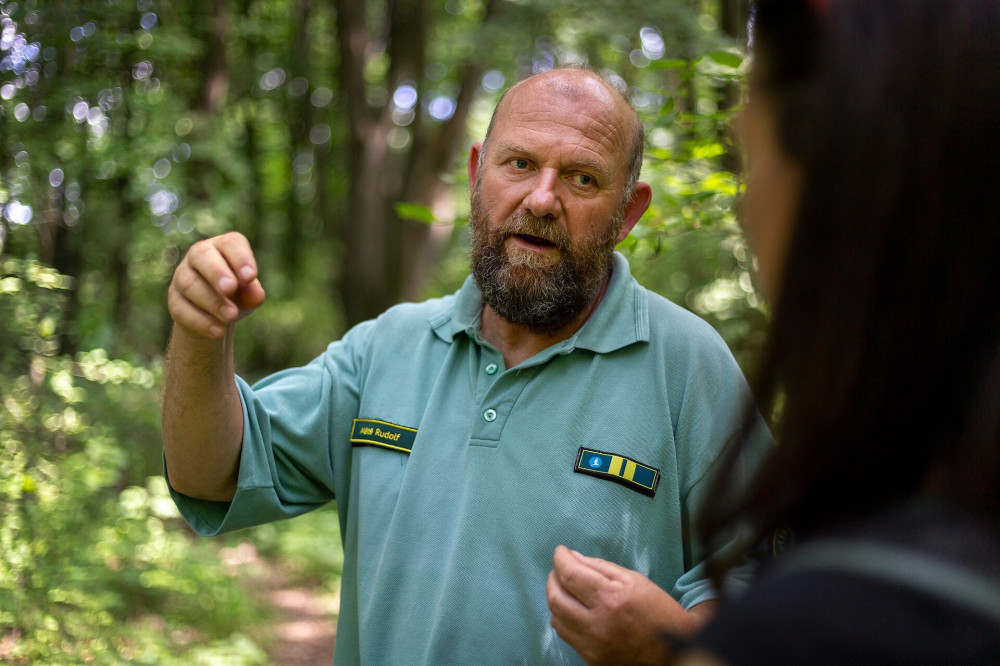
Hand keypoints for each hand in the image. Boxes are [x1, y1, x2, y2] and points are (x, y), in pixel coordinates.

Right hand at [167, 232, 265, 338]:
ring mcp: (182, 276)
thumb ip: (252, 292)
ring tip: (231, 316)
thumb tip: (256, 295)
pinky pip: (182, 309)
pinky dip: (201, 321)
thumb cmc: (238, 295)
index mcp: (223, 247)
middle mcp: (199, 256)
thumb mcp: (249, 294)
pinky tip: (217, 331)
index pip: (230, 244)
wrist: (215, 316)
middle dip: (216, 272)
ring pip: (190, 284)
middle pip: (202, 256)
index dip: (240, 258)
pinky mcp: (174, 300)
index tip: (250, 276)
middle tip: (230, 288)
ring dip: (211, 301)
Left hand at [546, 545, 714, 665]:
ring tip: (566, 588)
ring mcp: (591, 645)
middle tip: (560, 569)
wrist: (674, 654)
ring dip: (556, 598)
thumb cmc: (660, 613)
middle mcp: (596, 624)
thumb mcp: (636, 581)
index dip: (560, 559)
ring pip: (556, 618)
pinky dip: (563, 618)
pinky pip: (566, 635)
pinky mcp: (591, 659)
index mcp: (611, 599)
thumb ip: (602, 568)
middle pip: (556, 597)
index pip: (570, 575)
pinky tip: (572, 610)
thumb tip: (575, 558)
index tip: (560, 552)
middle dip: (553, 578)